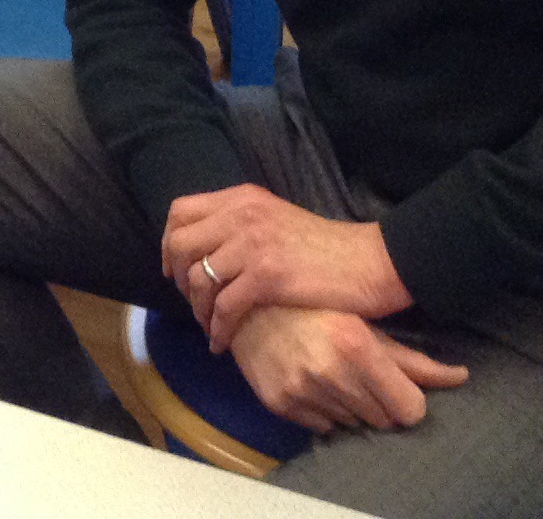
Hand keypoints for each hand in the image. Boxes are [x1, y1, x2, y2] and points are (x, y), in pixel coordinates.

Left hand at [164, 184, 410, 349]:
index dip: (169, 242)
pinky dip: (218, 329)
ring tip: (210, 327)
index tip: (175, 270)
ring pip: (198, 279)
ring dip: (198, 310)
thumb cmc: (328, 249)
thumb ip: (241, 225)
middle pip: (181, 244)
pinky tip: (222, 343)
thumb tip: (208, 250)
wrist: (373, 263)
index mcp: (242, 198)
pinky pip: (224, 307)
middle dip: (179, 279)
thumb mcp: (276, 220)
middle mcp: (241, 214)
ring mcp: (253, 243)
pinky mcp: (267, 275)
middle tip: (193, 304)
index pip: (181, 212)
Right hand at [229, 305, 468, 434]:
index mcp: (358, 346)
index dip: (406, 400)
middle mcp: (331, 371)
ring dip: (350, 405)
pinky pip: (323, 428)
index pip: (410, 410)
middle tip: (359, 372)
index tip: (396, 385)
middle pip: (383, 420)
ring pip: (353, 425)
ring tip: (331, 371)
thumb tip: (461, 377)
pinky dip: (323, 410)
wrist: (248, 300)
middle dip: (378, 401)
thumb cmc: (316, 305)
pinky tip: (310, 379)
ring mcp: (302, 389)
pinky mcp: (279, 403)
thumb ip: (414, 360)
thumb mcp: (367, 325)